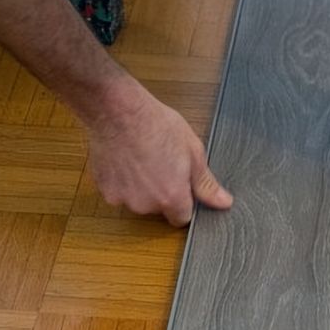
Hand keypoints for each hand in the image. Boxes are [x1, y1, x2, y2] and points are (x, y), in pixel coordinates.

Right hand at [86, 84, 232, 225]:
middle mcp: (146, 205)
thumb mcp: (193, 151)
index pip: (181, 218)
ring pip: (137, 200)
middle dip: (161, 192)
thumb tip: (224, 203)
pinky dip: (121, 181)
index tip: (180, 185)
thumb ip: (206, 184)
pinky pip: (117, 192)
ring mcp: (123, 199)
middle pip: (158, 208)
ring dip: (140, 187)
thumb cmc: (157, 126)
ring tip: (141, 159)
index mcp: (172, 198)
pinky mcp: (105, 190)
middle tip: (161, 163)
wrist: (119, 111)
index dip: (182, 202)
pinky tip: (125, 160)